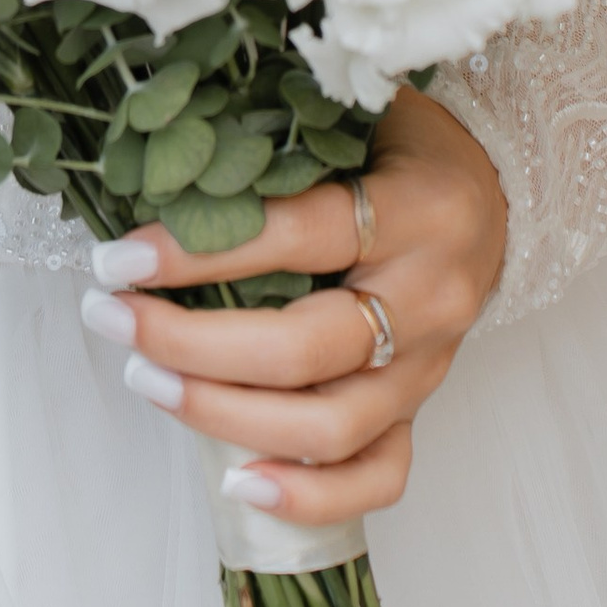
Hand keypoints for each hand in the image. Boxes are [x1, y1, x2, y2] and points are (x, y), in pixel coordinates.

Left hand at [78, 87, 507, 526]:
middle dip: (191, 343)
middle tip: (111, 316)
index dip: (207, 251)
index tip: (122, 256)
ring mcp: (429, 364)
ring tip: (143, 380)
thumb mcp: (359, 111)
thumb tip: (165, 145)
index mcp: (418, 210)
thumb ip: (283, 132)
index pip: (303, 237)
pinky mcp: (421, 407)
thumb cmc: (404, 142)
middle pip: (304, 349)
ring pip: (330, 426)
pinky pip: (379, 475)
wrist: (495, 191)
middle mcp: (429, 297)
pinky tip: (237, 484)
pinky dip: (310, 496)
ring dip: (223, 415)